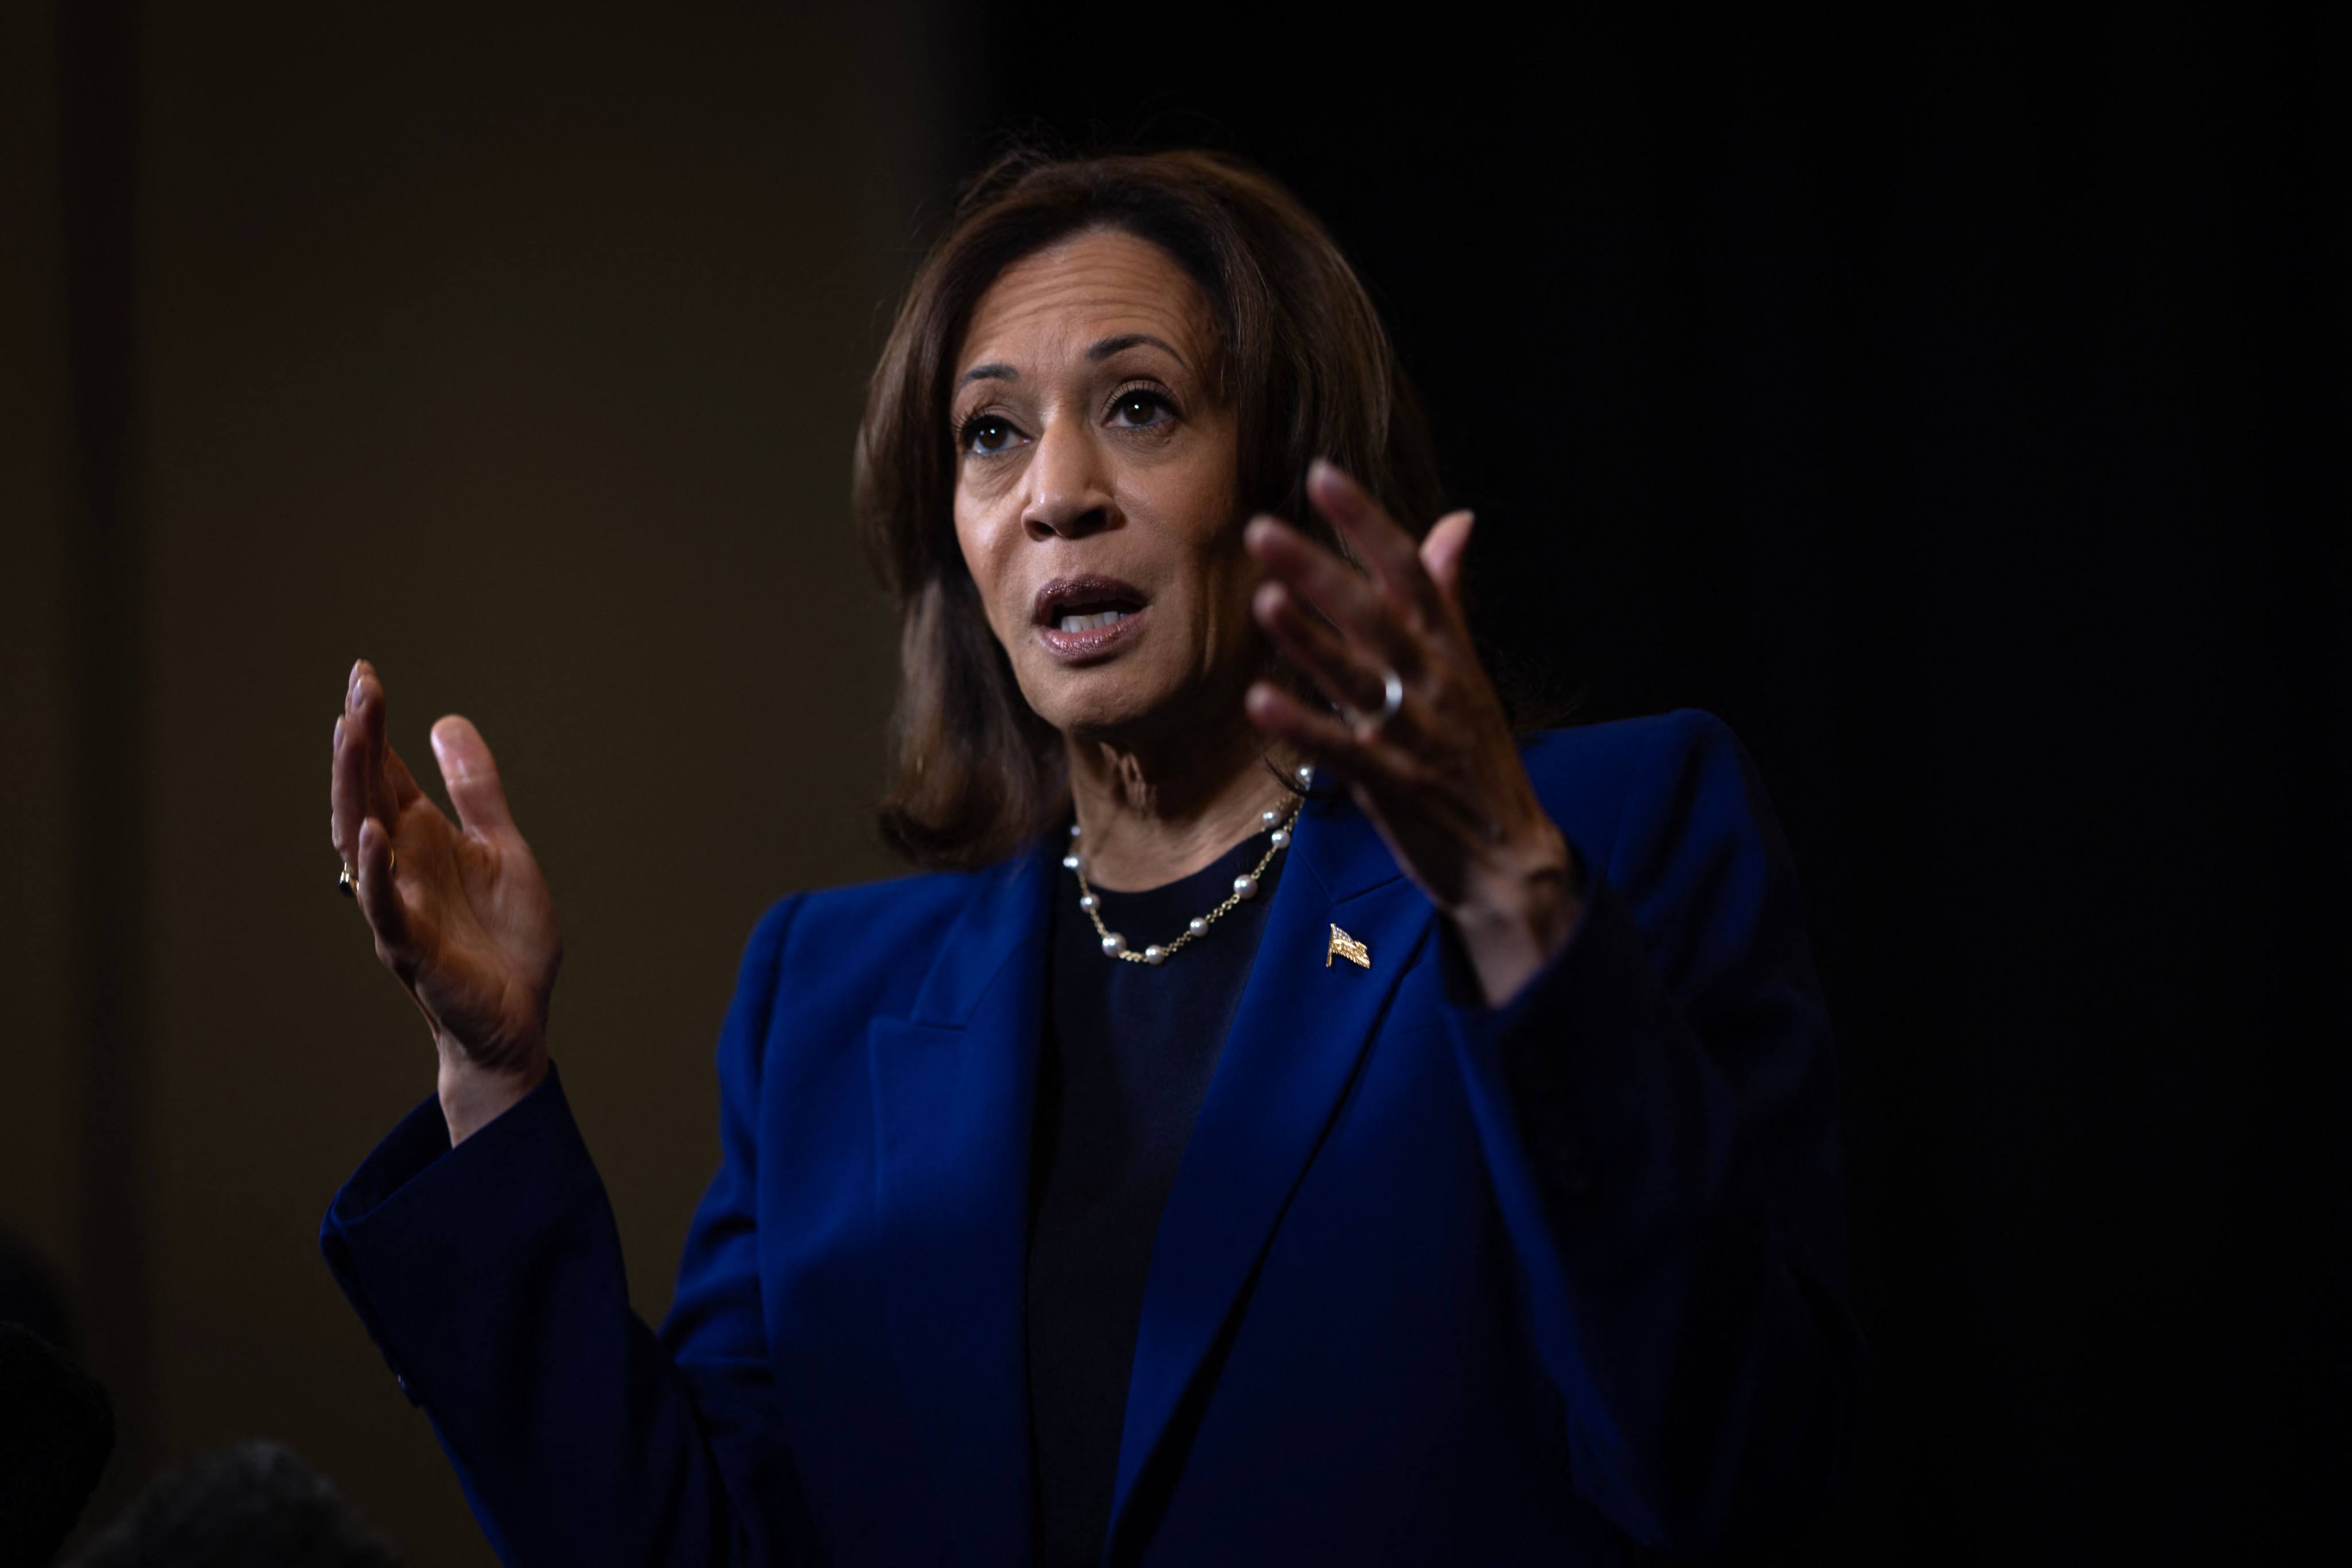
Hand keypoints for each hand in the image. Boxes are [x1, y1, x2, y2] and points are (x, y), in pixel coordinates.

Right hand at [331, 659, 558, 1141]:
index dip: (374, 727)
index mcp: (423, 841)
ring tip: (350, 732)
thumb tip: (446, 721)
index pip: (387, 773)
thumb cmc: (505, 940)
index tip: (365, 674)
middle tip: (358, 685)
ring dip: (353, 788)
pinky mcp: (412, 949)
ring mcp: (399, 906)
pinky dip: (375, 871)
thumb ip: (476, 791)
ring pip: (360, 839)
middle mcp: (400, 867)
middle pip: (366, 794)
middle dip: (359, 741)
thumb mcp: (504, 849)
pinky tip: (370, 833)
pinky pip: (384, 907)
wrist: (520, 1016)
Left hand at [1243, 461, 1582, 1005]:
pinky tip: (1259, 701)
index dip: (1366, 522)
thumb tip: (1456, 520)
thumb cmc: (1475, 755)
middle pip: (1373, 614)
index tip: (1322, 474)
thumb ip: (1447, 595)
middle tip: (1262, 529)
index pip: (1410, 570)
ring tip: (1264, 600)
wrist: (1510, 857)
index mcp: (1449, 648)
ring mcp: (1413, 735)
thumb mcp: (1466, 668)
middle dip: (1319, 570)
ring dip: (1309, 639)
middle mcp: (1433, 682)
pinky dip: (1303, 727)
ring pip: (1357, 677)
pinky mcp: (1393, 785)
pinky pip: (1343, 751)